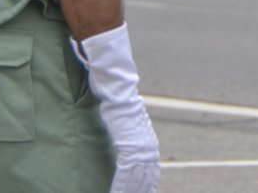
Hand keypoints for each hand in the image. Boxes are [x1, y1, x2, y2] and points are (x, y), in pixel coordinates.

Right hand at [74, 24, 159, 192]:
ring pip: (138, 176)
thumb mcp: (115, 113)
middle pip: (146, 174)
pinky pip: (128, 169)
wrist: (112, 76)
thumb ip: (116, 125)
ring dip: (132, 189)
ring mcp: (139, 139)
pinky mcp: (129, 138)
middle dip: (141, 188)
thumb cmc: (110, 91)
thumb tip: (108, 125)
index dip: (146, 182)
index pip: (148, 166)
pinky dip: (122, 184)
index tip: (146, 191)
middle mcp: (145, 139)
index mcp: (143, 135)